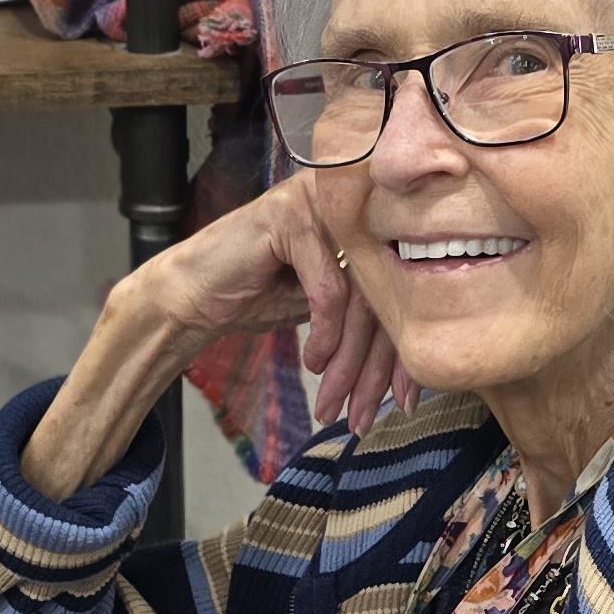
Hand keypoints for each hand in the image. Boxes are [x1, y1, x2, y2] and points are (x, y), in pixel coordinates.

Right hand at [22, 178, 413, 498]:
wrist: (191, 293)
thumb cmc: (256, 295)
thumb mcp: (326, 306)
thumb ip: (368, 310)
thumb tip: (422, 347)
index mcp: (363, 216)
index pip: (399, 286)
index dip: (402, 350)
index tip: (405, 401)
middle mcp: (347, 200)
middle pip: (383, 289)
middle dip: (375, 366)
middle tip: (367, 414)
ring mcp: (318, 202)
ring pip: (359, 292)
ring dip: (348, 359)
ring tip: (334, 398)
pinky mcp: (290, 216)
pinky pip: (328, 286)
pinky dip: (325, 332)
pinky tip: (313, 362)